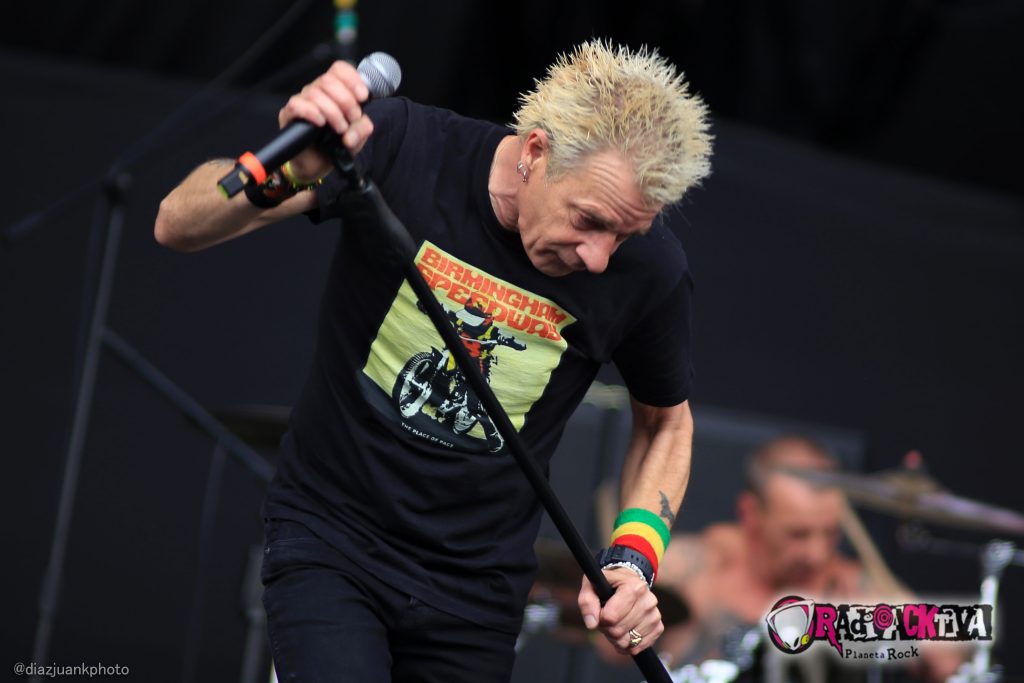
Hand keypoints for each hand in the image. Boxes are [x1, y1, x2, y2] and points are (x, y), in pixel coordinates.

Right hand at [278, 60, 375, 179]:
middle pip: (328, 80)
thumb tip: (353, 132)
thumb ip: (362, 128)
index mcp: (334, 91)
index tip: (363, 96)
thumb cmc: (334, 146)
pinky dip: (312, 113)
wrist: (316, 166)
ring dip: (333, 112)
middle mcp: (317, 92)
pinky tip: (321, 123)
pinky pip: (297, 105)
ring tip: (340, 129)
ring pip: (315, 93)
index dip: (352, 78)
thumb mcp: (356, 137)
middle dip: (346, 100)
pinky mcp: (289, 115)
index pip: (339, 69)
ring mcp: (302, 102)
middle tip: (352, 118)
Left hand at [578, 567, 663, 654]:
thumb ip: (587, 602)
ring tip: (615, 624)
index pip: (611, 617)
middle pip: (618, 631)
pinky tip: (624, 634)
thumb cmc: (608, 584)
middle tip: (607, 619)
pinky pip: (638, 647)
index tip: (600, 611)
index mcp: (634, 587)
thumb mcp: (591, 585)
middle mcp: (649, 600)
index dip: (600, 618)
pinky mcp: (658, 627)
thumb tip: (592, 624)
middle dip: (607, 629)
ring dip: (616, 638)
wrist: (627, 582)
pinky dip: (627, 646)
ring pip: (628, 641)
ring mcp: (655, 615)